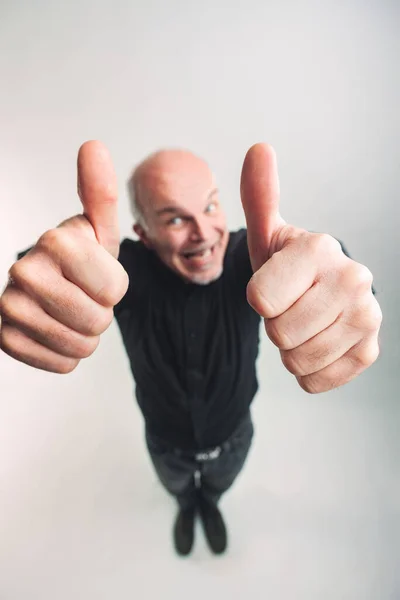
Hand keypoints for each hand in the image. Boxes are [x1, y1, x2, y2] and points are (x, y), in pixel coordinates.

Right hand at [0, 141, 128, 372]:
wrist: (47, 288)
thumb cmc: (81, 259)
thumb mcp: (99, 230)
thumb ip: (100, 194)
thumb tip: (93, 145)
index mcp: (56, 239)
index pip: (115, 291)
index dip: (114, 288)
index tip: (96, 273)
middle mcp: (24, 268)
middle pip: (98, 322)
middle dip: (101, 315)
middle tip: (84, 296)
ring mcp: (10, 305)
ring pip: (80, 348)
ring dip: (86, 337)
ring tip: (71, 313)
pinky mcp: (4, 337)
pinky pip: (60, 364)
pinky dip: (66, 355)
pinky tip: (55, 331)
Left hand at [240, 143, 381, 393]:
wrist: (322, 295)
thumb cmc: (288, 266)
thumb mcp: (269, 234)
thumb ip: (260, 196)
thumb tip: (259, 148)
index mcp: (320, 248)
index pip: (259, 300)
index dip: (258, 299)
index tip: (274, 286)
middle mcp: (353, 279)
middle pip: (278, 332)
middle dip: (274, 325)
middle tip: (290, 308)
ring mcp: (367, 317)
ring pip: (296, 360)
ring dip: (289, 349)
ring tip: (303, 325)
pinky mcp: (370, 350)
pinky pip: (315, 381)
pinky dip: (307, 372)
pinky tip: (317, 344)